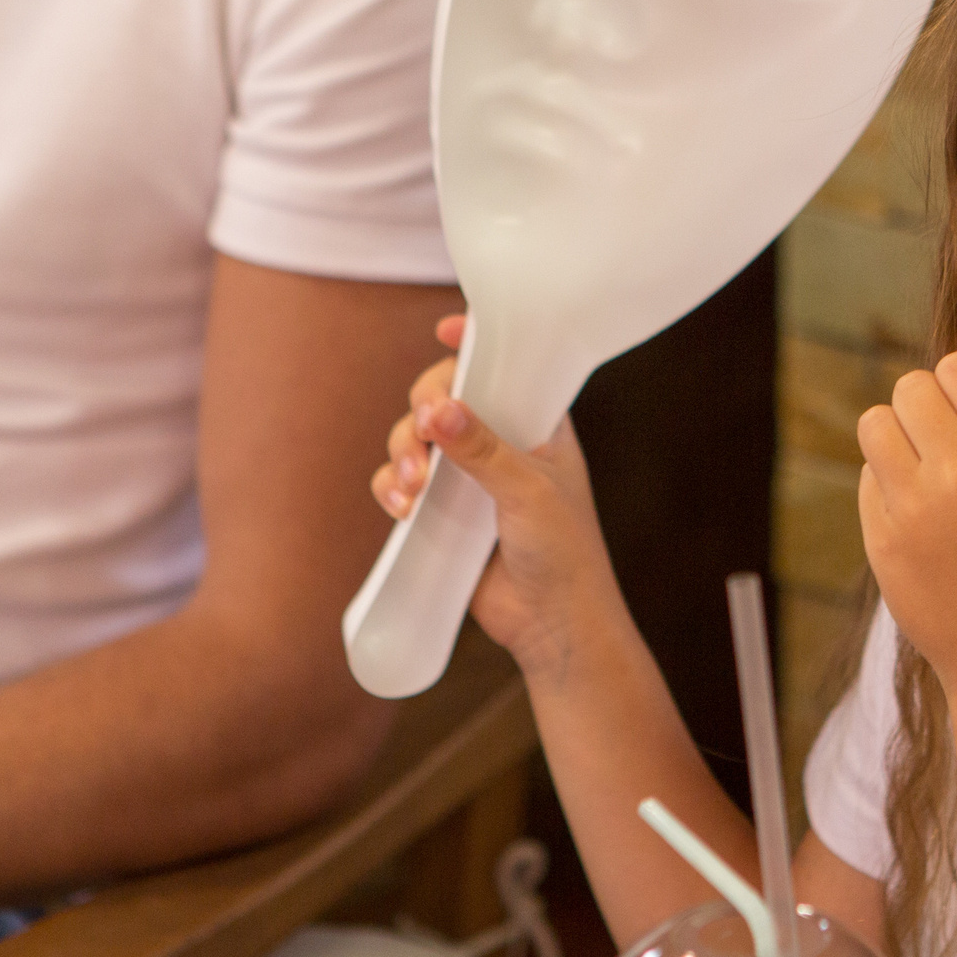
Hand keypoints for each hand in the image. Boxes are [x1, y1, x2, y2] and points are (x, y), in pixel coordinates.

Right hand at [372, 314, 626, 682]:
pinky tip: (401, 507)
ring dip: (402, 452)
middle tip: (422, 435)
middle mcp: (502, 443)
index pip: (506, 366)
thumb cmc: (563, 553)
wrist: (552, 625)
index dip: (475, 344)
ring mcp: (469, 477)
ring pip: (416, 438)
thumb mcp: (530, 494)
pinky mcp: (442, 513)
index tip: (444, 331)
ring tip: (412, 489)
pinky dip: (392, 486)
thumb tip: (440, 409)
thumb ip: (485, 451)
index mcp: (539, 425)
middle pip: (445, 396)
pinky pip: (401, 483)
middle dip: (422, 410)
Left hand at [856, 348, 956, 700]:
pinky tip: (918, 513)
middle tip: (947, 443)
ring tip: (924, 468)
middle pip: (912, 387)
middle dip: (926, 407)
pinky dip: (886, 484)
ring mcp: (914, 509)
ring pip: (875, 422)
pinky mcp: (880, 539)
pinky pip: (867, 476)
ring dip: (896, 436)